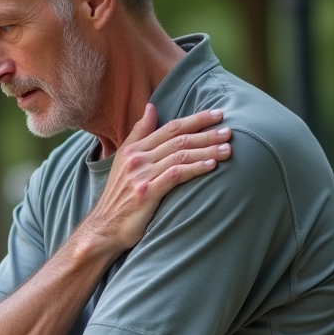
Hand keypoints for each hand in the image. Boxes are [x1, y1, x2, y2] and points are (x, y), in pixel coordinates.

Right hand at [81, 104, 230, 252]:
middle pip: (178, 140)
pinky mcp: (146, 192)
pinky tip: (211, 166)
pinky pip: (175, 175)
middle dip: (206, 134)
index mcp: (133, 149)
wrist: (104, 227)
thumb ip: (139, 134)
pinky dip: (195, 168)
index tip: (217, 115)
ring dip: (206, 151)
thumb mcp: (124, 160)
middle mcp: (137, 159)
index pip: (169, 128)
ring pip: (180, 155)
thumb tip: (151, 107)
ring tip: (227, 149)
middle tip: (229, 131)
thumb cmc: (119, 195)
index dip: (195, 119)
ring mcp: (141, 175)